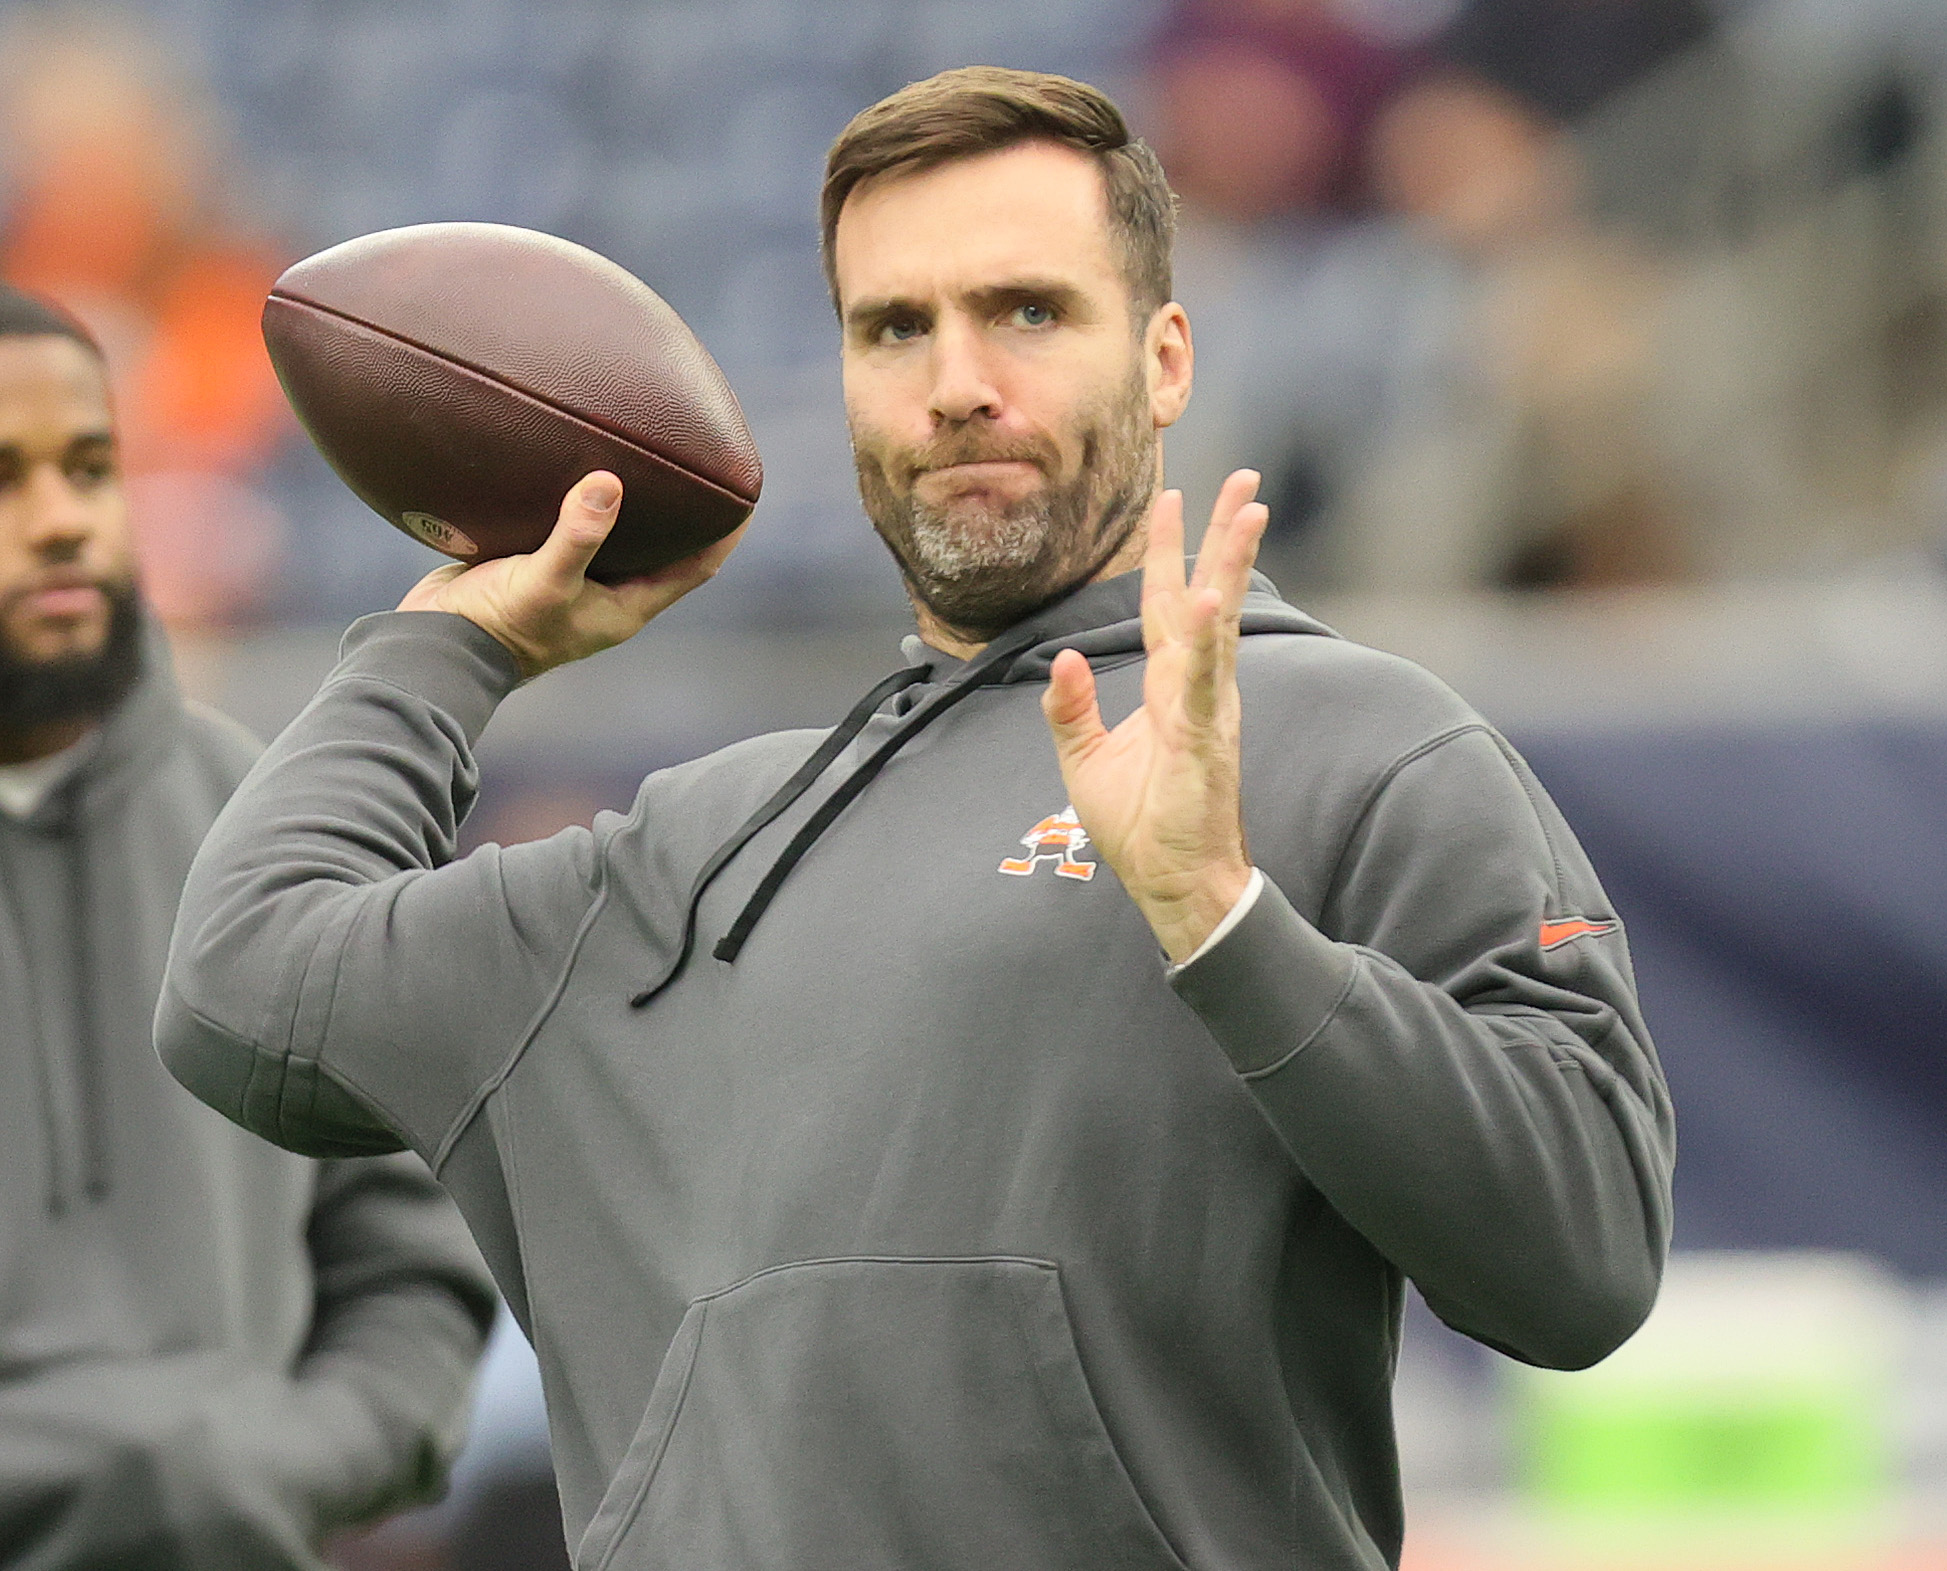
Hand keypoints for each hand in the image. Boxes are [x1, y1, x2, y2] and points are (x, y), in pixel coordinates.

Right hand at [396, 472, 743, 677]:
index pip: (698, 566)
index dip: (726, 532)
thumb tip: (611, 482)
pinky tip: (580, 457)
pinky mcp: (536, 562)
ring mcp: (573, 578)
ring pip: (618, 531)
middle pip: (665, 545)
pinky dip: (584, 496)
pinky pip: (574, 524)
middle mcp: (608, 593)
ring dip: (635, 498)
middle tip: (703, 455)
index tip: (747, 491)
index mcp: (627, 606)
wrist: (433, 647)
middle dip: (687, 507)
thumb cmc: (497, 628)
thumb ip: (578, 535)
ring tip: (647, 445)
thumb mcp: (544, 582)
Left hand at [1042, 470, 1268, 961]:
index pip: (1167, 605)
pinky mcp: (1206, 738)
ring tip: (1248, 510)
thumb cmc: (1140, 827)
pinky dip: (1209, 640)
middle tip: (1244, 477)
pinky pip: (1205, 681)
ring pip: (1219, 622)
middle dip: (1223, 534)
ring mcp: (1208, 708)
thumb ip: (1071, 708)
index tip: (1171, 497)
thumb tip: (1062, 659)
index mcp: (1169, 687)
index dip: (1168, 552)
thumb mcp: (1086, 759)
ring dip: (1232, 564)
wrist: (1172, 882)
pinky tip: (1214, 598)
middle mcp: (1196, 687)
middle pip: (1208, 594)